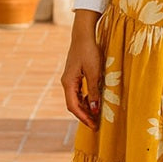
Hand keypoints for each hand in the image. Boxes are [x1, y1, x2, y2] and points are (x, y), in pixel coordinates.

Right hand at [61, 9, 102, 128]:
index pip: (73, 106)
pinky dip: (85, 99)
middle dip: (84, 115)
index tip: (93, 126)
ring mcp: (70, 79)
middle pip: (73, 104)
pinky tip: (94, 102)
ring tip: (96, 116)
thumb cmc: (89, 52)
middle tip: (96, 125)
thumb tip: (94, 109)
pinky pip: (78, 92)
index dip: (83, 117)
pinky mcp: (75, 75)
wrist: (83, 36)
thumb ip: (94, 91)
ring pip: (76, 99)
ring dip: (85, 108)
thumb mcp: (94, 73)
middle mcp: (67, 83)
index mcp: (69, 83)